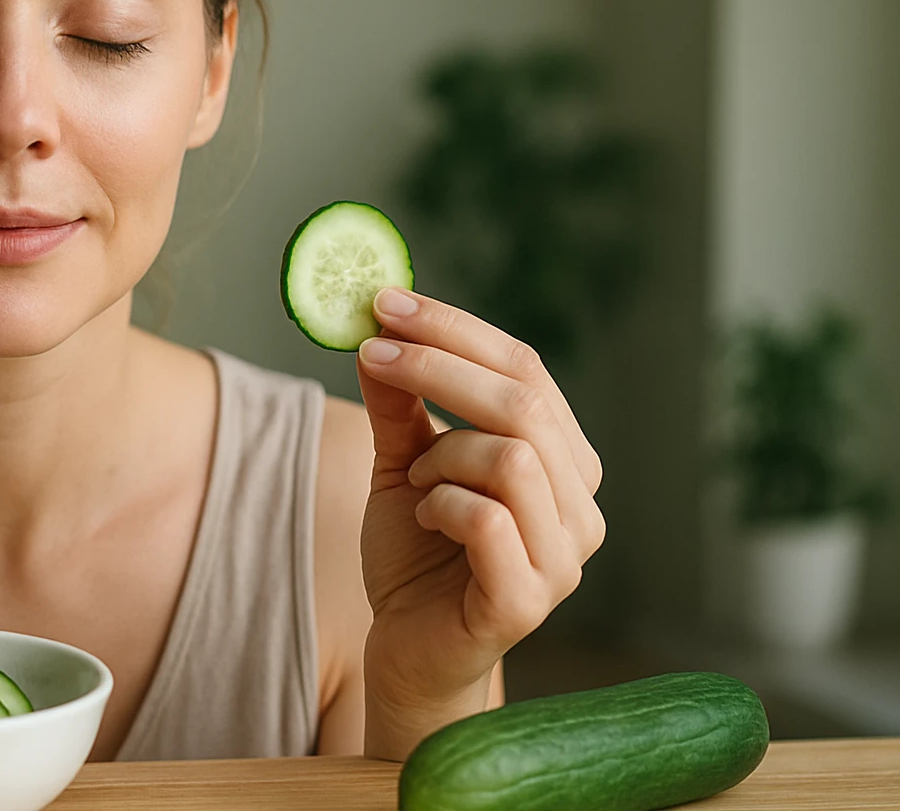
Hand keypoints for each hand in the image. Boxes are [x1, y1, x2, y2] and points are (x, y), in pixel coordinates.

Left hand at [354, 288, 604, 756]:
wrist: (407, 650)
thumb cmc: (417, 555)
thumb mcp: (402, 462)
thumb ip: (401, 401)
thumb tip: (377, 328)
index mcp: (564, 460)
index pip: (526, 368)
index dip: (455, 327)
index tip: (386, 300)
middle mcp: (580, 506)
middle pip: (524, 404)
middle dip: (437, 364)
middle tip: (370, 349)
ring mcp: (564, 558)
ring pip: (512, 458)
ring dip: (442, 454)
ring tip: (416, 480)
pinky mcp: (527, 601)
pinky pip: (488, 521)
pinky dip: (441, 505)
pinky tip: (424, 520)